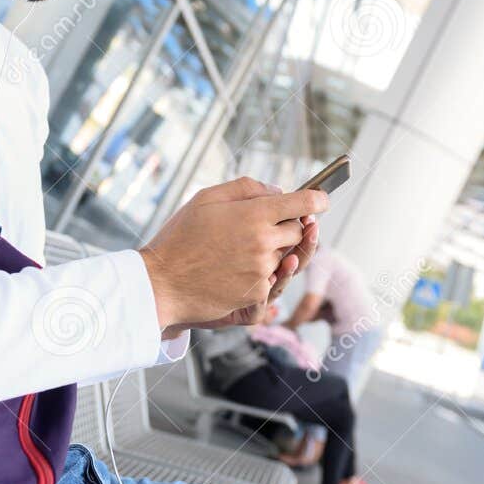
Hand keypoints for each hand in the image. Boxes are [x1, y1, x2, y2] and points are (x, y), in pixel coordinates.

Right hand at [138, 177, 327, 332]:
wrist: (161, 283)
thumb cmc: (180, 237)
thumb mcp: (206, 198)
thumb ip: (246, 189)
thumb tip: (277, 191)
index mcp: (255, 214)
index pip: (303, 203)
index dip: (318, 200)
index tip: (322, 200)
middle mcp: (264, 242)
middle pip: (299, 232)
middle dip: (290, 227)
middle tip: (267, 226)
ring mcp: (262, 271)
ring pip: (286, 258)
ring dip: (272, 253)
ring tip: (240, 250)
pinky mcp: (256, 295)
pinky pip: (271, 281)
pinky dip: (260, 275)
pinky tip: (234, 271)